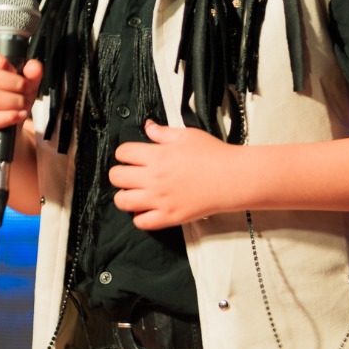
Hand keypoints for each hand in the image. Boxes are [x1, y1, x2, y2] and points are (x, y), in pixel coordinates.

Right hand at [0, 45, 42, 148]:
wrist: (4, 135)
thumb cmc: (10, 104)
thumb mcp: (24, 87)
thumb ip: (31, 75)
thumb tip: (34, 67)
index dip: (2, 61)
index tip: (16, 71)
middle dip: (15, 84)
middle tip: (26, 91)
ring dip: (14, 102)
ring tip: (23, 105)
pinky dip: (9, 117)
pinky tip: (18, 116)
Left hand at [109, 121, 235, 229]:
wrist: (232, 178)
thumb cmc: (213, 155)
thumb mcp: (187, 135)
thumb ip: (163, 132)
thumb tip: (148, 126)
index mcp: (157, 155)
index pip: (123, 152)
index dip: (124, 153)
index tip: (130, 156)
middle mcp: (154, 178)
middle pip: (117, 177)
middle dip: (119, 174)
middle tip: (129, 174)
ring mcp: (160, 200)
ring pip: (123, 201)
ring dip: (124, 196)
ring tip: (134, 192)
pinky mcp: (169, 217)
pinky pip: (141, 222)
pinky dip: (139, 217)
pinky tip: (147, 209)